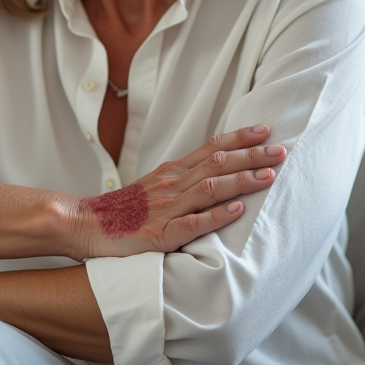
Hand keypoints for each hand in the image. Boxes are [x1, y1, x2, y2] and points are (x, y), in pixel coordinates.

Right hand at [74, 125, 284, 258]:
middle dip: (251, 156)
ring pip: (209, 189)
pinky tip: (236, 211)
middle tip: (280, 150)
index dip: (239, 138)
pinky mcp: (160, 234)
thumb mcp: (153, 187)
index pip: (210, 148)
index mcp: (171, 172)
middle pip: (216, 164)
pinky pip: (192, 224)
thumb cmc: (121, 211)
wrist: (83, 224)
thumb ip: (181, 181)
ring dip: (240, 181)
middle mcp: (171, 184)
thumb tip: (214, 173)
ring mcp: (166, 208)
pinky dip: (216, 216)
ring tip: (267, 176)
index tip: (265, 130)